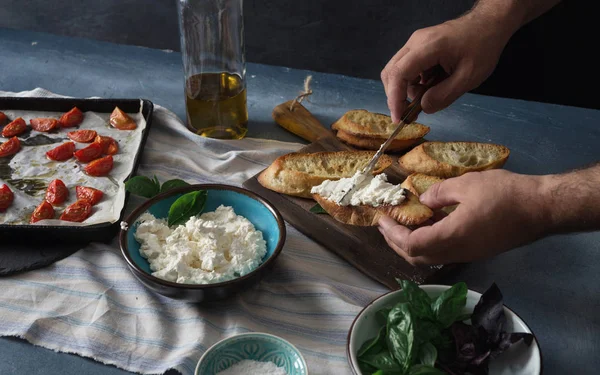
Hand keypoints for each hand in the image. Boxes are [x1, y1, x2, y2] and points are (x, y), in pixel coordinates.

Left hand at [377, 170, 550, 264]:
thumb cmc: (505, 194)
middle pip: (416, 258)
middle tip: (385, 224)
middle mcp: (456, 252)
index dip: (392, 234)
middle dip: (395, 243)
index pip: (411, 245)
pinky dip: (427, 242)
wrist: (541, 209)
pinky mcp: (475, 251)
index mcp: (451, 237)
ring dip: (411, 244)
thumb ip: (439, 193)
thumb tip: (422, 201)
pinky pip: (443, 253)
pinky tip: (427, 224)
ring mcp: (467, 255)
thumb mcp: (466, 184)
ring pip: (430, 258)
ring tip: (400, 224)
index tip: (381, 219)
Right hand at [381, 14, 513, 121]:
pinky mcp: (419, 47)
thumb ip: (443, 96)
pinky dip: (414, 82)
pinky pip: (407, 68)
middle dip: (397, 96)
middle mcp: (415, 42)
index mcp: (427, 47)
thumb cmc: (483, 46)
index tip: (399, 118)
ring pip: (398, 72)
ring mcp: (415, 43)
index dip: (395, 99)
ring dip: (409, 89)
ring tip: (430, 95)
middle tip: (411, 113)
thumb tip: (423, 108)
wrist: (489, 24)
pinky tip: (431, 86)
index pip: (399, 74)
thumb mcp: (468, 78)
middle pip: (391, 73)